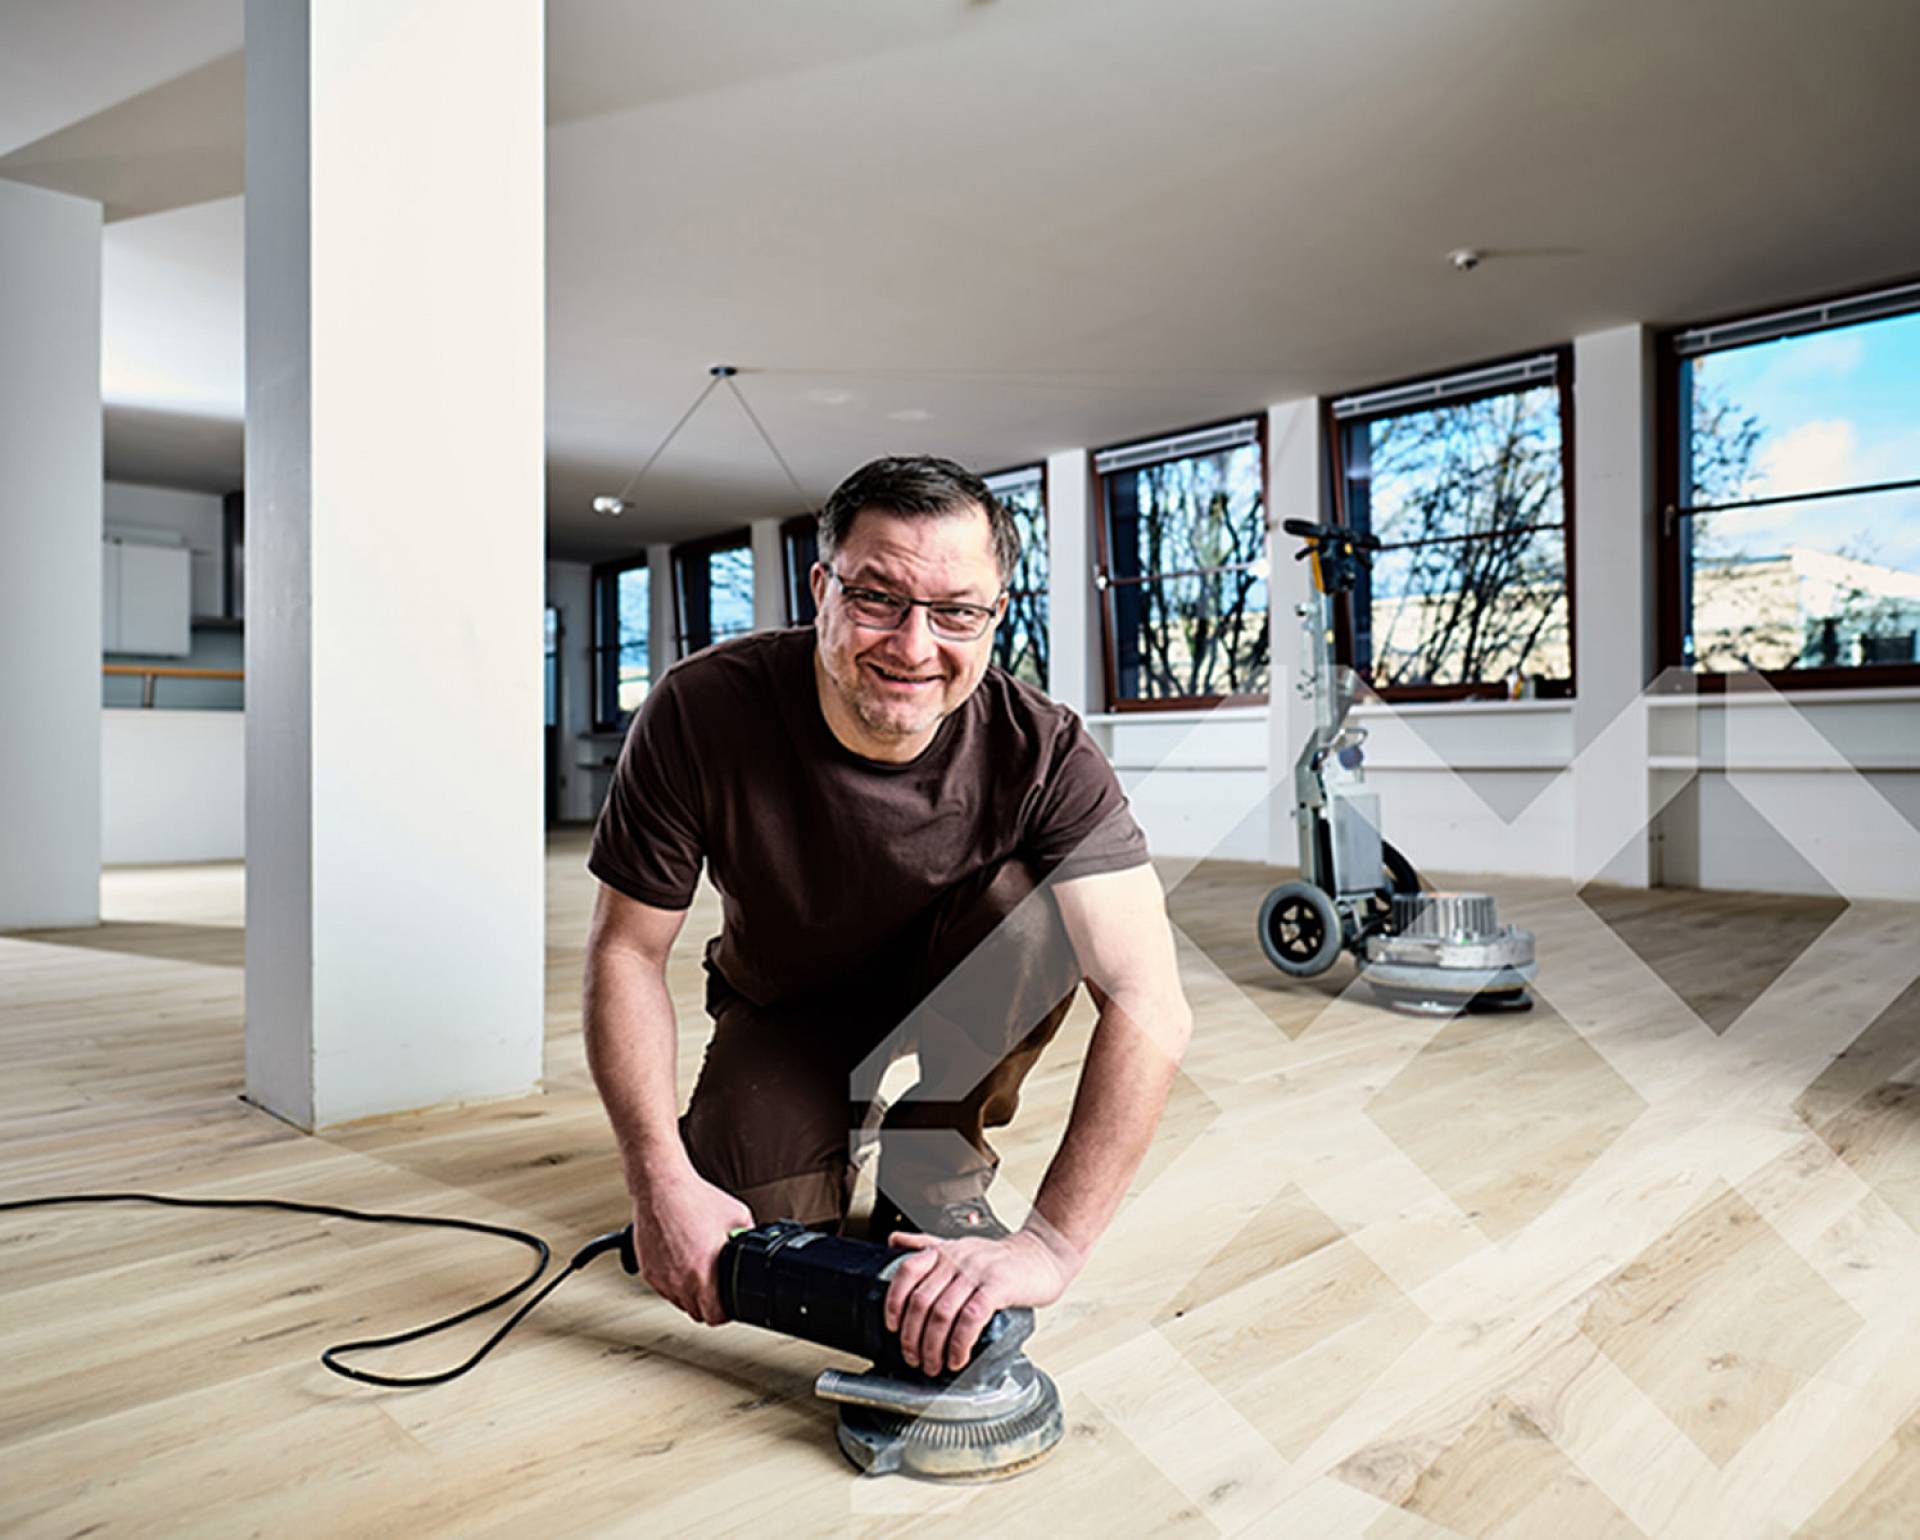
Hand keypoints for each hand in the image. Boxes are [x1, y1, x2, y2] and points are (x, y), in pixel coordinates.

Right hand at [628, 1166, 752, 1324]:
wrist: (660, 1186)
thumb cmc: (694, 1199)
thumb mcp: (737, 1216)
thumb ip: (747, 1237)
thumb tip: (754, 1244)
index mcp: (702, 1274)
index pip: (714, 1316)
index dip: (724, 1313)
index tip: (727, 1306)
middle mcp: (679, 1281)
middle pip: (695, 1312)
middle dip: (707, 1304)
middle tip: (715, 1290)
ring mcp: (660, 1277)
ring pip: (678, 1301)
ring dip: (689, 1294)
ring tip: (697, 1273)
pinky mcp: (647, 1269)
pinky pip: (663, 1286)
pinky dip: (672, 1281)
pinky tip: (680, 1263)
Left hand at [883, 1228, 1077, 1375]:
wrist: (1042, 1255)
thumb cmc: (1000, 1258)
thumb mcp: (959, 1245)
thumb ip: (926, 1244)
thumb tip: (893, 1239)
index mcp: (943, 1251)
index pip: (906, 1272)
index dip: (894, 1302)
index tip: (893, 1327)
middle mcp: (956, 1259)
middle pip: (921, 1301)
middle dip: (912, 1337)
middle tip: (914, 1358)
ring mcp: (977, 1272)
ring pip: (942, 1314)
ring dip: (933, 1347)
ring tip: (934, 1364)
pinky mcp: (998, 1287)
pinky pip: (970, 1319)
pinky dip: (960, 1344)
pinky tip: (958, 1358)